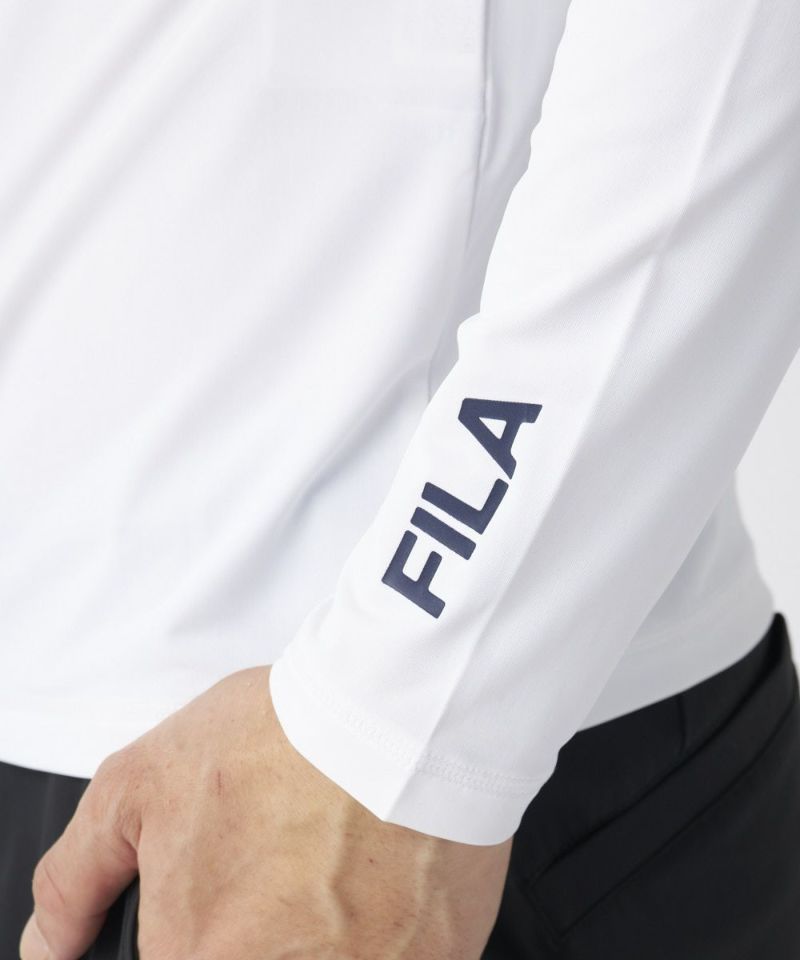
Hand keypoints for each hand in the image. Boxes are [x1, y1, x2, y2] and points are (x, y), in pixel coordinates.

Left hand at [20, 666, 512, 958]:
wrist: (400, 712)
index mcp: (199, 957)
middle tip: (290, 862)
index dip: (201, 923)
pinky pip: (400, 951)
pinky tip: (390, 865)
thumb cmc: (282, 740)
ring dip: (327, 923)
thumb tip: (48, 945)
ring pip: (328, 952)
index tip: (231, 888)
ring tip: (340, 856)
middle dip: (269, 919)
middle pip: (256, 950)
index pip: (180, 955)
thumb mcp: (142, 783)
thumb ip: (77, 877)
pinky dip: (391, 922)